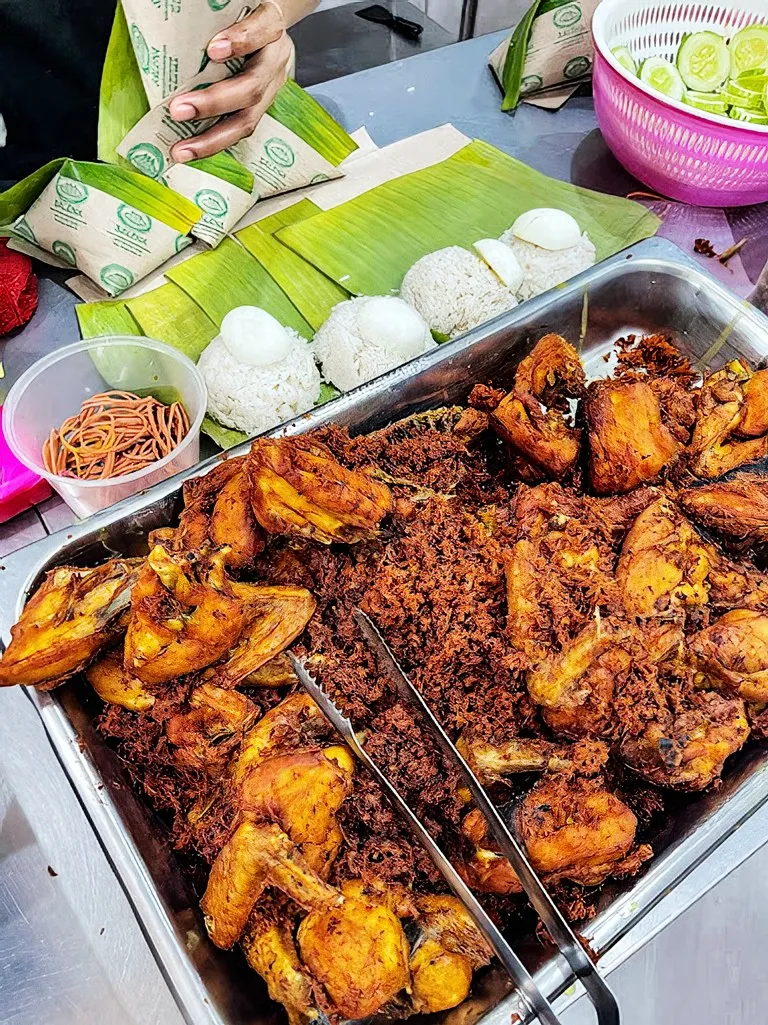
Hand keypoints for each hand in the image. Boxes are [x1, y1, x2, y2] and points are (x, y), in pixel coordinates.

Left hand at [169, 2, 292, 162]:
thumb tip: (168, 26)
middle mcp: (274, 60)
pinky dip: (213, 143)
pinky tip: (189, 150)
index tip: (213, 49)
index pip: (264, 30)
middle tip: (178, 109)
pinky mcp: (260, 108)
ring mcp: (270, 88)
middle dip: (214, 103)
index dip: (241, 41)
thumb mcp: (230, 9)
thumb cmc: (241, 16)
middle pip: (252, 87)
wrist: (268, 27)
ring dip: (212, 138)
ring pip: (247, 119)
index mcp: (270, 28)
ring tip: (182, 149)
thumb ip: (209, 17)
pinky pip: (238, 130)